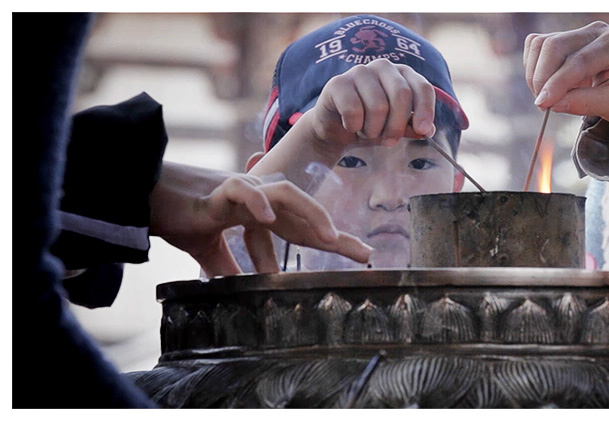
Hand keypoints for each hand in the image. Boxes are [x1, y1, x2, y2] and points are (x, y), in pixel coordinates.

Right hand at [148, 162, 372, 275]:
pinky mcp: (215, 191)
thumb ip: (226, 266)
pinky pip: (242, 190)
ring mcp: (239, 192)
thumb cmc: (176, 216)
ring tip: (330, 236)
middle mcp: (256, 199)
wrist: (143, 196)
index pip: (300, 226)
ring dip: (311, 213)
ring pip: (285, 192)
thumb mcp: (207, 249)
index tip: (361, 256)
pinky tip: (270, 219)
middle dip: (335, 231)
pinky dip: (257, 203)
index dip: (329, 238)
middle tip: (364, 253)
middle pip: (305, 210)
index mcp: (257, 212)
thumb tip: (238, 288)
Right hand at [310, 58, 436, 158]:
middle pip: (401, 95)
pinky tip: (350, 125)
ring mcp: (359, 71)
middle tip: (389, 140)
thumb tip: (427, 129)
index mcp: (402, 74)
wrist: (335, 131)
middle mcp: (383, 67)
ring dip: (373, 129)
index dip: (425, 110)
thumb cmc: (369, 124)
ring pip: (378, 106)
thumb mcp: (395, 128)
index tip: (423, 130)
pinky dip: (354, 126)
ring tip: (366, 130)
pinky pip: (354, 110)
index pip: (422, 87)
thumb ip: (412, 126)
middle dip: (397, 125)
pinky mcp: (338, 82)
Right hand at [523, 21, 608, 144]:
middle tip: (543, 105)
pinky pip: (539, 46)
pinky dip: (535, 66)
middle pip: (554, 45)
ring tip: (546, 97)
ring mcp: (581, 32)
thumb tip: (550, 104)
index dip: (557, 83)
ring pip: (541, 44)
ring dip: (536, 72)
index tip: (543, 104)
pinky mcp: (567, 39)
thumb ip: (582, 102)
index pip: (578, 61)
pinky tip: (547, 85)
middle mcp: (597, 30)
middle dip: (542, 77)